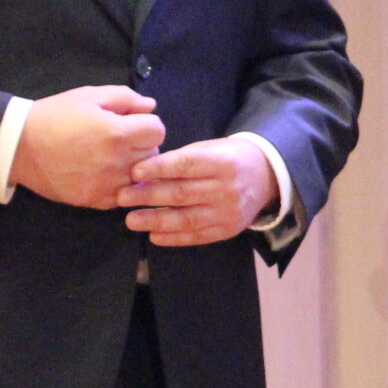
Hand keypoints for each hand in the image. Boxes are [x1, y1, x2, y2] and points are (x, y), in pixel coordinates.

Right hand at [13, 86, 164, 207]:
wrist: (20, 147)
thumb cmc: (55, 116)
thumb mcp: (89, 96)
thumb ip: (125, 98)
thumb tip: (151, 106)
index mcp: (118, 133)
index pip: (158, 130)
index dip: (146, 123)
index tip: (130, 122)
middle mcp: (118, 162)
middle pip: (154, 153)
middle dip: (142, 143)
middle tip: (119, 139)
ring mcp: (108, 185)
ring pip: (143, 177)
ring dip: (135, 166)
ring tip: (111, 156)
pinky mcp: (97, 201)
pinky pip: (125, 195)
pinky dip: (121, 184)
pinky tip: (104, 173)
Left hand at [118, 135, 280, 245]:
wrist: (266, 177)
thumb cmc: (228, 158)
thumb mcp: (210, 149)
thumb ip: (182, 160)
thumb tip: (143, 174)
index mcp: (222, 162)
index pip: (185, 165)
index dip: (158, 169)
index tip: (134, 172)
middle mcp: (226, 188)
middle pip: (181, 194)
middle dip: (148, 196)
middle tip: (122, 197)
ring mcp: (228, 212)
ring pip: (186, 219)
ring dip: (155, 220)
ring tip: (132, 220)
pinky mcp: (227, 230)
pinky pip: (196, 236)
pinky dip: (173, 238)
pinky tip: (154, 235)